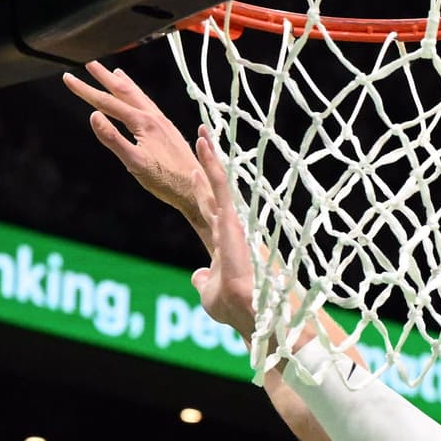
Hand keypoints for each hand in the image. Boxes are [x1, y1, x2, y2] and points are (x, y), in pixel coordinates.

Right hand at [63, 61, 208, 238]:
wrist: (199, 189)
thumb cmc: (167, 182)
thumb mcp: (135, 164)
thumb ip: (113, 139)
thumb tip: (93, 116)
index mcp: (143, 123)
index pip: (107, 102)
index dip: (85, 90)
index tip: (67, 78)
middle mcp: (153, 117)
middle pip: (124, 91)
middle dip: (104, 77)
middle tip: (89, 63)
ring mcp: (162, 122)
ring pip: (139, 96)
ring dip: (124, 83)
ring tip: (114, 72)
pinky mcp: (168, 131)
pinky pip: (149, 106)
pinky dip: (139, 96)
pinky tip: (140, 101)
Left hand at [189, 128, 256, 338]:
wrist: (246, 308)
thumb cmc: (231, 307)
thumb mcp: (208, 292)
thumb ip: (203, 280)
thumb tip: (197, 276)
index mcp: (223, 243)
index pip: (209, 210)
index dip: (201, 191)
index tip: (194, 173)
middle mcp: (228, 228)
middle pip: (213, 190)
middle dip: (206, 167)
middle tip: (201, 141)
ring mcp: (231, 221)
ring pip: (219, 181)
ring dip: (210, 156)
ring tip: (201, 132)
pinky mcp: (232, 217)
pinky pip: (221, 184)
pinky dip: (212, 163)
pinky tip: (203, 143)